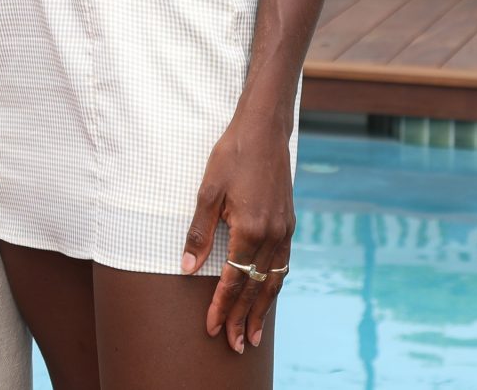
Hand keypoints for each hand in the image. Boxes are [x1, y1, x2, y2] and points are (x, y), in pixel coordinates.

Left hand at [180, 111, 294, 355]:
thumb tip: (187, 269)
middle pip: (256, 288)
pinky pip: (283, 264)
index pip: (233, 280)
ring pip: (274, 280)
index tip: (212, 328)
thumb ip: (199, 233)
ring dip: (263, 309)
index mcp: (249, 229)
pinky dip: (274, 285)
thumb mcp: (207, 191)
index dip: (222, 306)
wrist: (263, 130)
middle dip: (244, 319)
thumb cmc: (230, 156)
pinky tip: (267, 295)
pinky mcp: (289, 224)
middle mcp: (272, 235)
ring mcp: (285, 230)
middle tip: (236, 346)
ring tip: (255, 334)